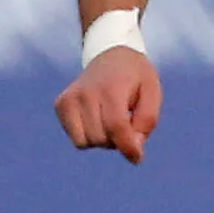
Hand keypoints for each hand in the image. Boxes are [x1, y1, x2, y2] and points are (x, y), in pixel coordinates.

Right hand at [54, 47, 162, 163]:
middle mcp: (85, 93)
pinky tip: (97, 119)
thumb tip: (133, 150)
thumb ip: (146, 121)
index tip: (137, 158)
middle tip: (126, 122)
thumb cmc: (135, 77)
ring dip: (102, 140)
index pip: (116, 127)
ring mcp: (69, 99)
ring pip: (85, 142)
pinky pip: (76, 138)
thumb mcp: (153, 93)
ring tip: (111, 121)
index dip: (128, 147)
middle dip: (117, 140)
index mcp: (111, 88)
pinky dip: (89, 136)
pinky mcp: (60, 105)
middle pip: (101, 139)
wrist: (111, 54)